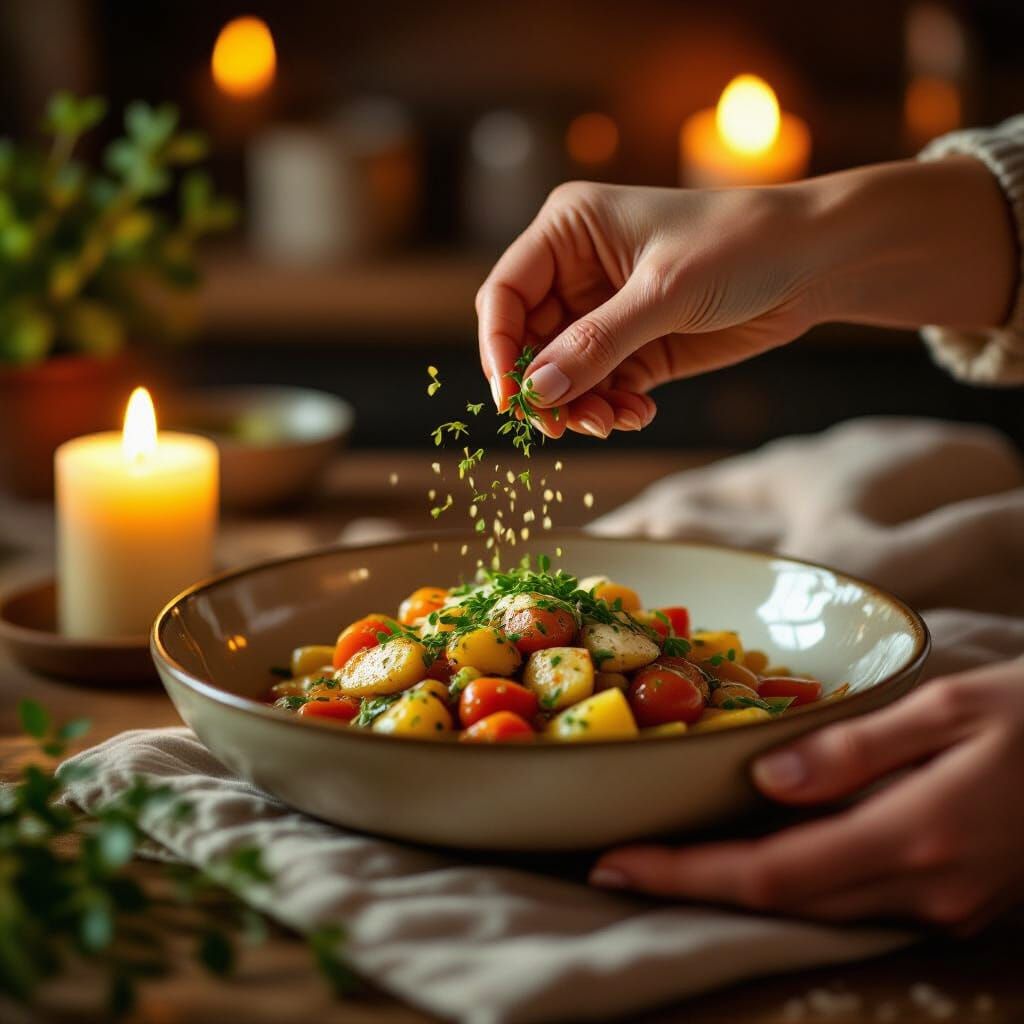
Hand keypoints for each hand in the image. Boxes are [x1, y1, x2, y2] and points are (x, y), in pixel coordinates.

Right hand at [476, 180, 818, 437]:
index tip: (510, 400)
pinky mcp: (635, 347)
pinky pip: (601, 387)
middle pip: (528, 342)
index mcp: (568, 230)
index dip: (498, 347)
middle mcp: (577, 270)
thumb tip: (535, 392)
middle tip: (562, 427)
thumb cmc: (741, 244)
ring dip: (580, 405)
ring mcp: (605, 312)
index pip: (505, 293)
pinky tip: (638, 413)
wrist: (816, 260)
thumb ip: (595, 344)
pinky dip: (612, 407)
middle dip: (544, 387)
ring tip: (613, 422)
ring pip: (563, 374)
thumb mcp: (663, 292)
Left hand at [590, 660, 1023, 930]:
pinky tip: (757, 854)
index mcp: (919, 832)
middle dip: (694, 887)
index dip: (688, 875)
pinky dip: (795, 884)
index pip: (774, 872)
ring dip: (736, 890)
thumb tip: (768, 782)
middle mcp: (928, 886)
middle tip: (620, 864)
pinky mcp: (959, 903)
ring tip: (668, 862)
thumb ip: (857, 749)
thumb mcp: (951, 709)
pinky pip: (856, 901)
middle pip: (784, 901)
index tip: (616, 865)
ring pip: (817, 910)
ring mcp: (948, 905)